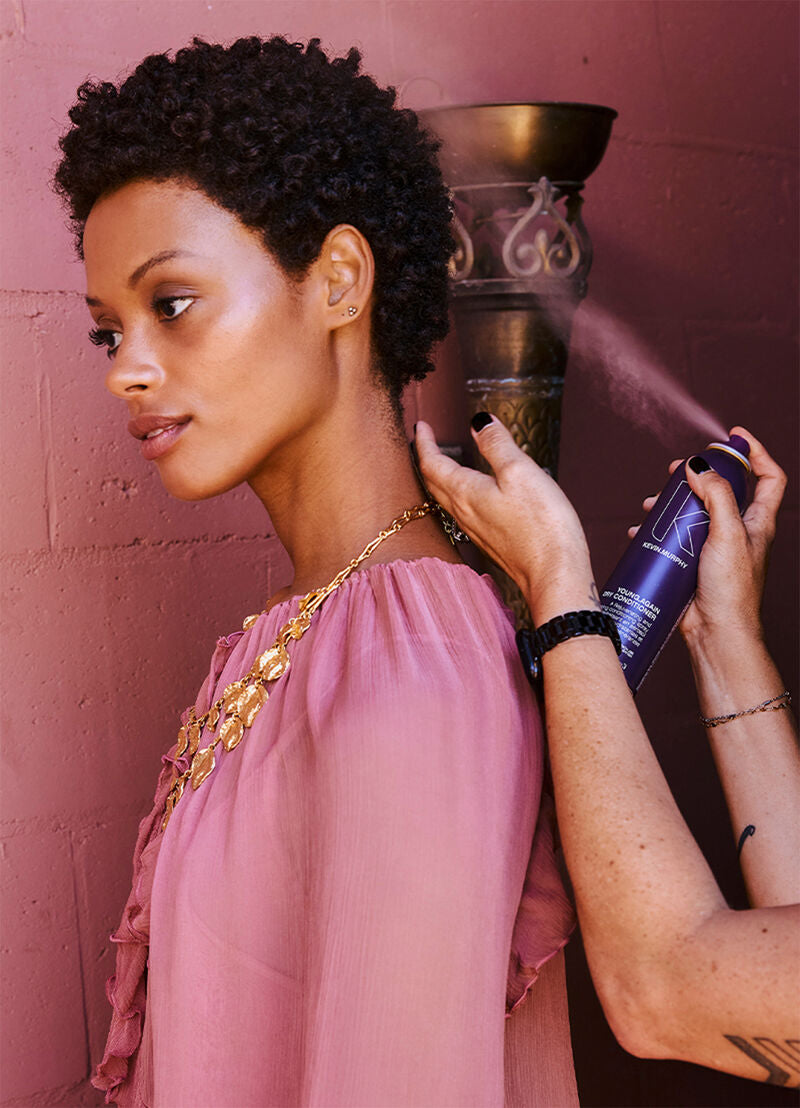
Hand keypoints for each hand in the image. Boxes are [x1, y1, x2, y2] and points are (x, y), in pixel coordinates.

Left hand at [414, 416, 595, 623]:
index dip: (424, 441)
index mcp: (465, 493)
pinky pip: (463, 513)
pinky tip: (471, 494)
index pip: (432, 463)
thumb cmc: (542, 526)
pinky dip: (457, 494)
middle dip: (425, 459)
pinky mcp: (491, 542)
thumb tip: (478, 422)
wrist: (555, 576)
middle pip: (433, 483)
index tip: (421, 425)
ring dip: (439, 478)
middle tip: (424, 441)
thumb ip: (496, 444)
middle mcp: (464, 514)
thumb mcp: (520, 472)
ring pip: (446, 499)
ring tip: (443, 462)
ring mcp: (476, 531)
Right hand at [629, 426, 785, 645]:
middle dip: (700, 475)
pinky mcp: (692, 562)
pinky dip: (657, 530)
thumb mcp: (729, 534)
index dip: (756, 452)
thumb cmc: (732, 589)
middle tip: (678, 470)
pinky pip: (674, 537)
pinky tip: (639, 532)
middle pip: (723, 489)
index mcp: (758, 521)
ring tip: (652, 504)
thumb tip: (699, 467)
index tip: (734, 437)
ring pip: (694, 512)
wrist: (716, 632)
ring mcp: (714, 546)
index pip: (769, 477)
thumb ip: (717, 496)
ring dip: (672, 503)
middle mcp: (738, 531)